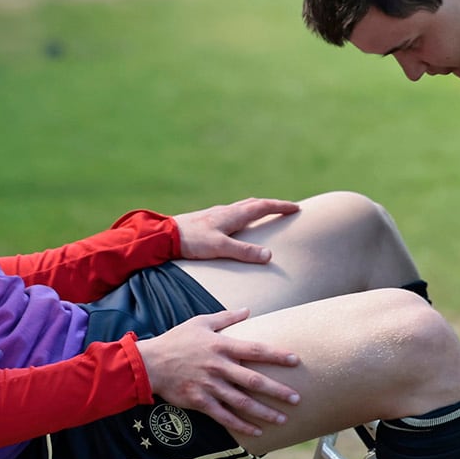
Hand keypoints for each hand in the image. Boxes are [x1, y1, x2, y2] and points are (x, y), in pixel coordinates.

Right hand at [137, 309, 301, 439]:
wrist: (149, 363)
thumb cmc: (176, 340)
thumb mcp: (200, 322)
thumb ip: (226, 317)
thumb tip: (247, 310)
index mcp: (221, 346)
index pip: (256, 350)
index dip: (277, 355)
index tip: (296, 360)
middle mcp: (219, 367)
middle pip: (254, 380)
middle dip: (277, 390)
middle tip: (297, 398)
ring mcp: (210, 386)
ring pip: (242, 402)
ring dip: (264, 412)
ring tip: (283, 418)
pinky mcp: (200, 402)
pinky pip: (225, 416)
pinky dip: (242, 425)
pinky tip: (257, 430)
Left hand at [173, 197, 298, 262]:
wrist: (164, 236)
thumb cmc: (192, 241)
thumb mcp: (220, 247)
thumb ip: (244, 252)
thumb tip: (269, 255)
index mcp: (232, 215)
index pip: (262, 207)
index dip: (280, 206)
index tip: (296, 208)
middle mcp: (226, 211)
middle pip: (254, 203)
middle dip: (272, 205)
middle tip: (286, 208)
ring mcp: (216, 214)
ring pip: (242, 207)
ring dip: (258, 208)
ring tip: (266, 212)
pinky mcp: (208, 220)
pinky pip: (232, 213)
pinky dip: (244, 214)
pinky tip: (238, 222)